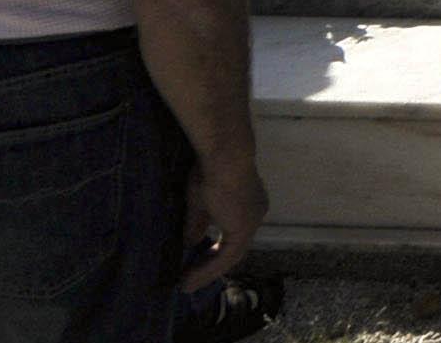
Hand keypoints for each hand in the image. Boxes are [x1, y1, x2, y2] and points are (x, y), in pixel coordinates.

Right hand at [179, 149, 266, 292]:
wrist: (223, 156)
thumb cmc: (210, 170)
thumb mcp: (200, 201)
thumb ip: (198, 224)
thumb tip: (190, 244)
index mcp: (247, 204)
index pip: (232, 234)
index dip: (215, 250)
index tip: (195, 260)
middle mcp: (254, 213)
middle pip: (234, 248)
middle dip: (211, 264)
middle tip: (190, 278)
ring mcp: (252, 222)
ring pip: (231, 255)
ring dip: (208, 271)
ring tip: (186, 284)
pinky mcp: (244, 229)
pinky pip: (227, 257)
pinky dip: (209, 269)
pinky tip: (191, 278)